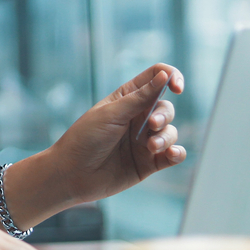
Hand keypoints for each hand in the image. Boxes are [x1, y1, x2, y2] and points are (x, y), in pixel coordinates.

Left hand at [47, 64, 185, 203]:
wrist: (71, 174)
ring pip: (170, 132)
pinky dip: (177, 153)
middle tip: (151, 125)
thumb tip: (164, 75)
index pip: (155, 78)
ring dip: (166, 137)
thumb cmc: (85, 139)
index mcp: (126, 99)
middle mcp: (137, 118)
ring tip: (151, 147)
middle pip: (166, 108)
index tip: (178, 87)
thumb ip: (140, 97)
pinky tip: (172, 154)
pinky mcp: (149, 163)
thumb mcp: (112, 114)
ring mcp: (143, 141)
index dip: (170, 77)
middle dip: (163, 115)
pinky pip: (173, 155)